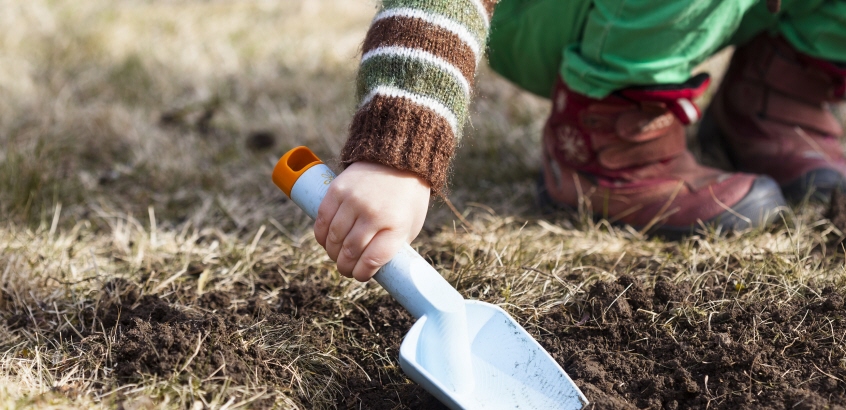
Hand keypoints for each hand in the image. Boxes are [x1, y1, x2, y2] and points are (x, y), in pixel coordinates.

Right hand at [314, 161, 430, 281]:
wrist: (399, 159)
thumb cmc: (407, 198)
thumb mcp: (411, 225)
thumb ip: (393, 245)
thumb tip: (371, 268)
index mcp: (396, 225)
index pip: (372, 259)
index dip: (362, 274)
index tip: (360, 275)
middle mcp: (374, 214)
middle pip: (350, 251)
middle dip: (345, 267)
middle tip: (346, 270)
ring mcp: (354, 201)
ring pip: (334, 238)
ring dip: (333, 253)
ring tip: (337, 256)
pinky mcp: (337, 190)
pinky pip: (323, 220)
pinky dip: (321, 236)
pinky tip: (326, 242)